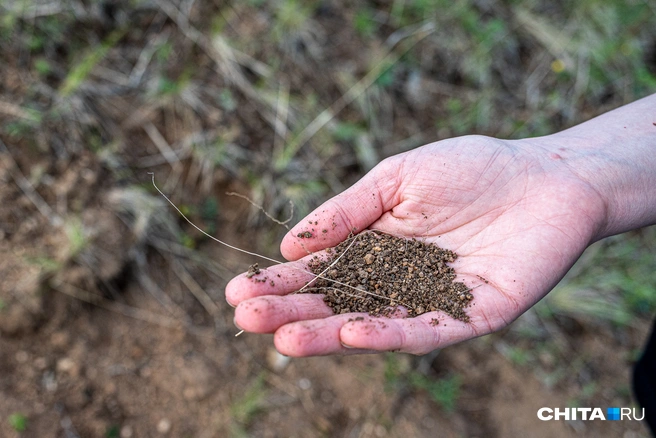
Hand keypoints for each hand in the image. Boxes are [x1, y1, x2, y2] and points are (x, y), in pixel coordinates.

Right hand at [225, 134, 607, 355]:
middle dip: (292, 311)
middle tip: (245, 319)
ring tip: (283, 337)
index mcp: (377, 248)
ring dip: (328, 333)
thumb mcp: (396, 178)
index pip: (321, 271)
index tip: (238, 290)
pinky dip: (390, 333)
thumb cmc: (470, 168)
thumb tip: (288, 242)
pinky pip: (429, 330)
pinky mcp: (473, 317)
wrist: (547, 175)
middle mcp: (399, 282)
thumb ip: (346, 211)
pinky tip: (352, 332)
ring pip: (375, 323)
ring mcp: (434, 303)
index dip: (281, 281)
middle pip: (339, 303)